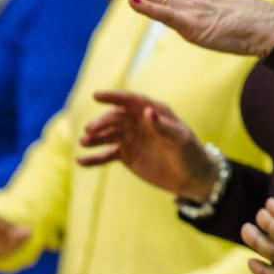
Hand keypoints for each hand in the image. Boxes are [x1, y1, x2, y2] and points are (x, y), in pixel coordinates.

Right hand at [78, 91, 219, 201]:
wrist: (193, 177)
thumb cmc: (191, 154)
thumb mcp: (180, 140)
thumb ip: (164, 126)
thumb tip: (147, 111)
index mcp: (155, 112)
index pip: (132, 101)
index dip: (114, 97)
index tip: (96, 96)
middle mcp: (140, 122)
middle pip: (116, 118)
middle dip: (102, 122)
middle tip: (89, 131)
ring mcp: (132, 138)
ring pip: (108, 135)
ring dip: (95, 138)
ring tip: (84, 142)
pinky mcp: (126, 155)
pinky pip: (106, 155)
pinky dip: (94, 158)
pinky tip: (81, 161)